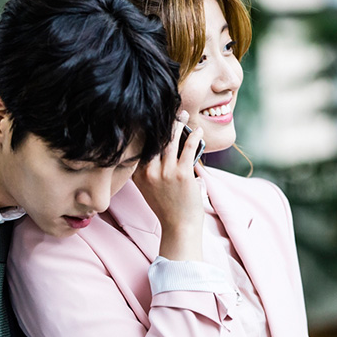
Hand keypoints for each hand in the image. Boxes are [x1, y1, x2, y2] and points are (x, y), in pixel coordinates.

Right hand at [132, 112, 203, 260]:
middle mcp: (149, 172)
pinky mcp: (182, 174)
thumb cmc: (167, 207)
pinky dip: (194, 137)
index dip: (145, 128)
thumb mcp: (148, 188)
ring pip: (171, 141)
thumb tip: (157, 148)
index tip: (150, 115)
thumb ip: (147, 170)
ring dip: (178, 125)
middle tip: (169, 109)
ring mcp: (165, 173)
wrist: (179, 227)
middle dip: (163, 121)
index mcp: (138, 175)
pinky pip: (188, 149)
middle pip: (155, 139)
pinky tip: (198, 131)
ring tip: (183, 115)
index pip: (140, 145)